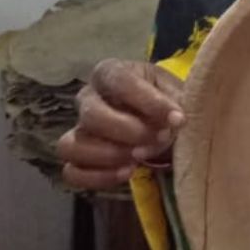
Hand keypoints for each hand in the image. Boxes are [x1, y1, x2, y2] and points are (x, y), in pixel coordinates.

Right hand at [57, 59, 185, 190]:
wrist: (160, 123)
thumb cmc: (165, 101)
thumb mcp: (175, 91)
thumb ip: (175, 102)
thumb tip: (175, 119)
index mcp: (110, 72)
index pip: (119, 81)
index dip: (149, 101)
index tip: (177, 118)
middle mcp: (87, 97)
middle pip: (92, 115)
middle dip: (129, 131)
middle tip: (159, 138)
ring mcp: (78, 129)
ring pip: (73, 145)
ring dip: (110, 156)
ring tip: (140, 157)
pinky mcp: (76, 158)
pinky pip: (72, 173)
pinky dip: (99, 177)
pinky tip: (127, 172)